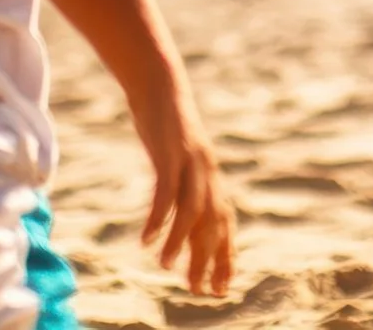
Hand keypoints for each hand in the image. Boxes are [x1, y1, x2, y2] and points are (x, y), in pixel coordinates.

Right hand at [137, 94, 235, 296]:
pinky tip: (147, 240)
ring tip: (167, 268)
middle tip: (199, 291)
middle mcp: (207, 173)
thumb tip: (178, 211)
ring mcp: (190, 162)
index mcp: (210, 176)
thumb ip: (181, 182)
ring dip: (181, 242)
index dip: (225, 256)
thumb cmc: (164, 121)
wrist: (158, 82)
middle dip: (207, 259)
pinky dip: (159, 219)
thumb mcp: (176, 156)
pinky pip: (166, 193)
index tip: (221, 286)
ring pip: (192, 211)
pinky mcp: (170, 153)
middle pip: (212, 224)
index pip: (224, 223)